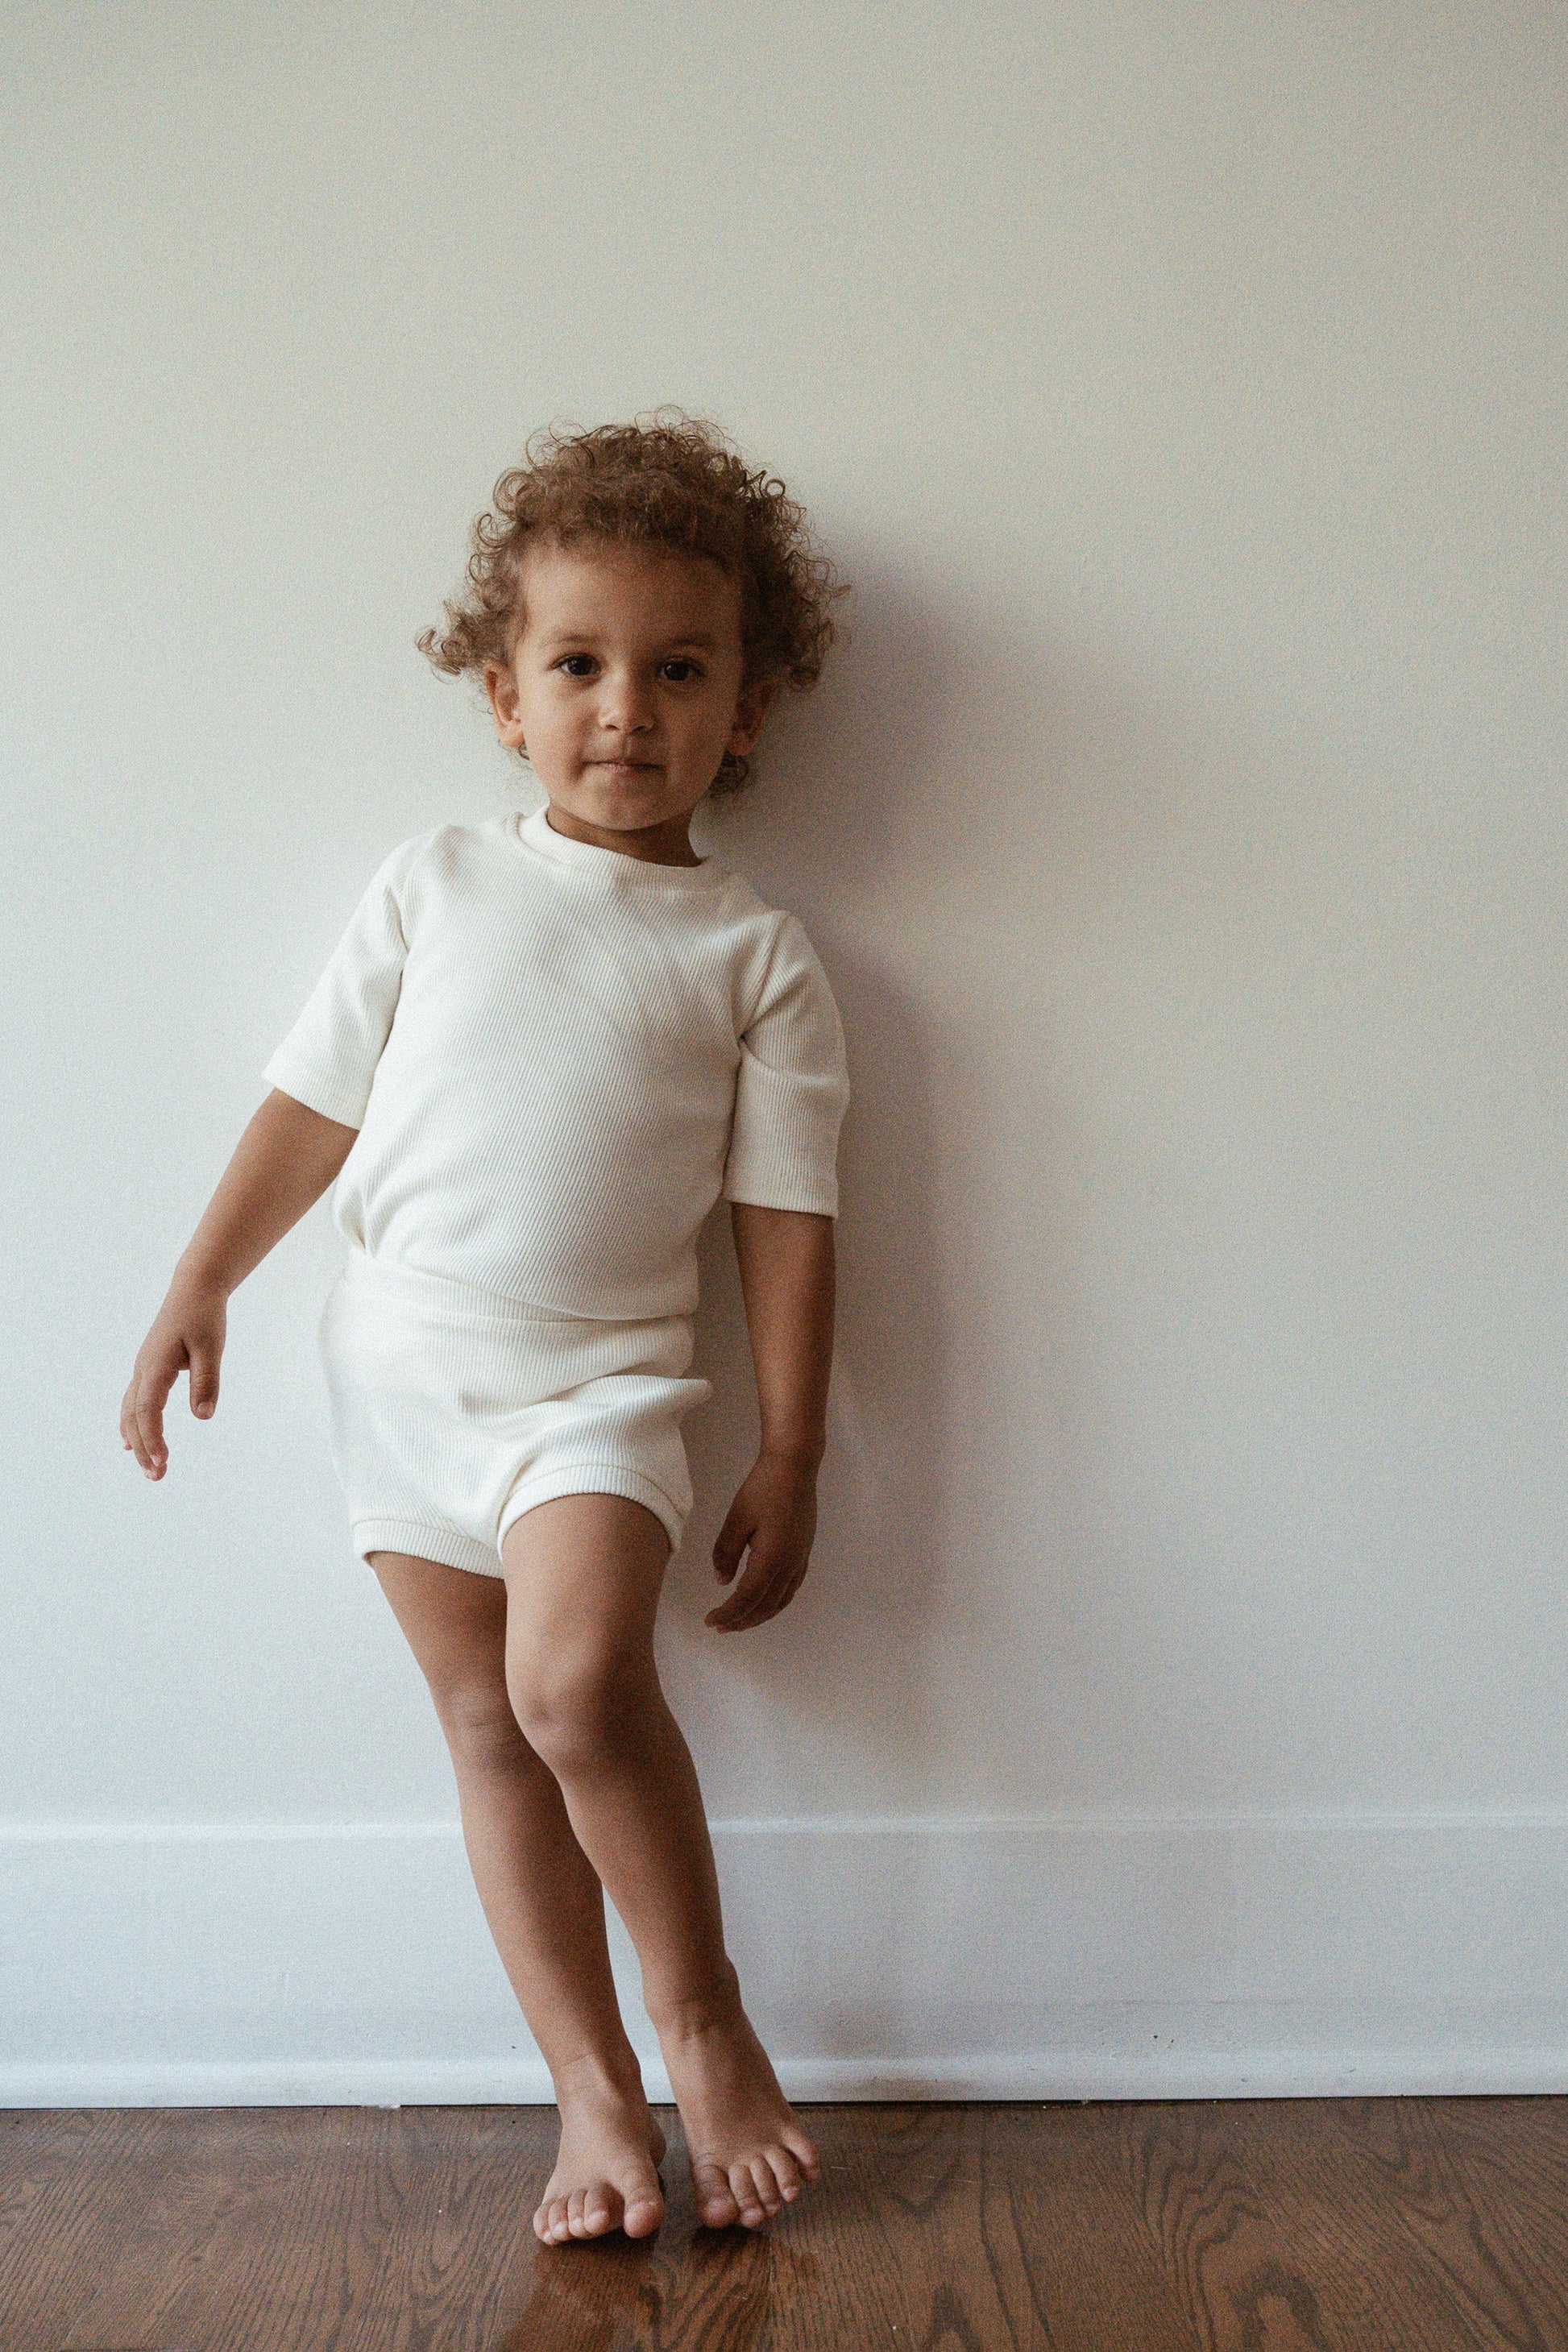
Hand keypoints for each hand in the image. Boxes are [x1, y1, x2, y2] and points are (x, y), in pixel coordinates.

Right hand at [120, 1274, 227, 1478]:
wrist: (193, 1290)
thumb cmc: (204, 1317)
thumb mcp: (211, 1348)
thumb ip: (206, 1382)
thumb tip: (203, 1417)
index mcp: (156, 1366)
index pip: (148, 1410)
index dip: (153, 1438)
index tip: (163, 1462)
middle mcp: (143, 1370)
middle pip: (135, 1417)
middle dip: (144, 1448)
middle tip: (157, 1477)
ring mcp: (142, 1369)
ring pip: (131, 1412)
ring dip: (138, 1441)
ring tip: (150, 1469)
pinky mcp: (148, 1369)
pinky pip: (134, 1403)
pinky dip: (132, 1425)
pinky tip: (131, 1443)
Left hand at [707, 1450, 819, 1631]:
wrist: (795, 1467)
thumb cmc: (763, 1488)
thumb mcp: (737, 1519)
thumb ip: (726, 1552)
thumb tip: (722, 1581)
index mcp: (771, 1558)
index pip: (747, 1598)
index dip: (728, 1613)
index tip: (710, 1621)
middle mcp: (790, 1564)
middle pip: (765, 1605)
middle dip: (742, 1620)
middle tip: (720, 1627)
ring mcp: (801, 1559)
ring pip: (781, 1600)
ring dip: (759, 1615)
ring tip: (739, 1621)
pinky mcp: (804, 1552)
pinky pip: (791, 1588)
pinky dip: (776, 1602)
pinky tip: (765, 1601)